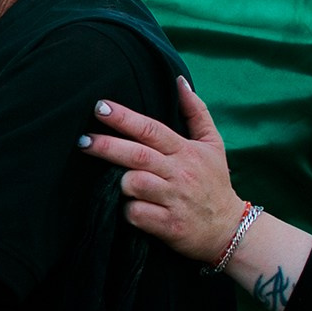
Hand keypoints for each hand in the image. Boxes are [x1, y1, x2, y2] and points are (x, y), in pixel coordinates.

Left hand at [78, 78, 244, 263]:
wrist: (229, 228)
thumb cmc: (213, 182)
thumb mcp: (213, 145)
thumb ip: (196, 113)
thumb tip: (179, 81)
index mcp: (186, 152)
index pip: (151, 130)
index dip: (124, 118)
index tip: (99, 107)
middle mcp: (179, 173)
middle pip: (137, 155)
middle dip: (107, 146)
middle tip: (83, 140)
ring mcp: (173, 199)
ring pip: (134, 184)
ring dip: (119, 183)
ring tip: (117, 183)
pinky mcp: (168, 225)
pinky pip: (135, 213)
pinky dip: (128, 211)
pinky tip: (132, 209)